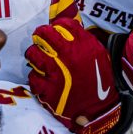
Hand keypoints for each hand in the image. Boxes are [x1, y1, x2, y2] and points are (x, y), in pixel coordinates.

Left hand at [28, 18, 121, 133]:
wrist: (99, 109)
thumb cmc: (99, 79)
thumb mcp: (98, 53)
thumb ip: (83, 39)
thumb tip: (65, 27)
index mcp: (84, 46)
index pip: (63, 24)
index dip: (56, 26)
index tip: (54, 30)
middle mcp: (69, 57)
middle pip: (44, 34)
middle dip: (40, 35)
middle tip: (40, 39)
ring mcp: (56, 74)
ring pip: (33, 54)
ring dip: (35, 54)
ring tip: (39, 58)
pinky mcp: (48, 91)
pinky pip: (32, 77)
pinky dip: (36, 76)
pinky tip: (42, 78)